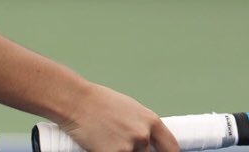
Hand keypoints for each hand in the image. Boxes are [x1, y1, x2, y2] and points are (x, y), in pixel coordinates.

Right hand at [59, 84, 179, 151]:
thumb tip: (149, 142)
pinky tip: (101, 146)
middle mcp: (143, 135)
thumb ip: (142, 126)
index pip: (172, 148)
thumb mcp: (129, 109)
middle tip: (124, 144)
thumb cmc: (99, 102)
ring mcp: (129, 147)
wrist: (76, 101)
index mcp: (151, 120)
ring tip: (109, 140)